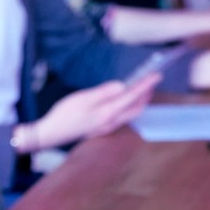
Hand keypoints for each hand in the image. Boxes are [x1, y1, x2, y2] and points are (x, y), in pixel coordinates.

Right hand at [20, 73, 160, 151]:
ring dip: (139, 102)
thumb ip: (104, 92)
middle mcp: (111, 122)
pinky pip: (123, 117)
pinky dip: (130, 108)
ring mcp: (107, 127)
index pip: (132, 96)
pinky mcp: (101, 128)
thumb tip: (122, 86)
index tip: (157, 76)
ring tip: (143, 90)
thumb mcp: (83, 98)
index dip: (145, 85)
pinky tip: (126, 103)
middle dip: (146, 95)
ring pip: (131, 114)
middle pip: (136, 108)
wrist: (52, 134)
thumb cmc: (64, 114)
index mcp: (107, 113)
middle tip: (153, 81)